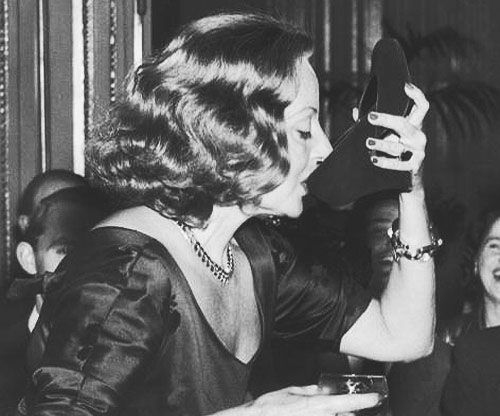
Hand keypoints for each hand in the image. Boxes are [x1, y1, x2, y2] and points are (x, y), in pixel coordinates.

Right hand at [248, 385, 379, 415]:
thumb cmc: (271, 407)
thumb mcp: (293, 392)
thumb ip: (311, 391)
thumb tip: (323, 389)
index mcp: (318, 406)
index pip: (348, 402)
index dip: (365, 400)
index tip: (376, 397)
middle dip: (352, 412)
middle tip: (361, 407)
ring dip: (341, 414)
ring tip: (328, 409)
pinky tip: (323, 413)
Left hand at [364, 83, 428, 189]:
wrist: (405, 179)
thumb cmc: (392, 151)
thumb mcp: (385, 135)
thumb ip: (371, 123)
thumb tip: (355, 111)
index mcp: (414, 125)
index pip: (421, 107)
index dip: (416, 95)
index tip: (404, 86)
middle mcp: (418, 136)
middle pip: (404, 124)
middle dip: (386, 120)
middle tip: (370, 117)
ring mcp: (418, 152)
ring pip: (397, 146)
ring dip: (382, 144)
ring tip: (368, 142)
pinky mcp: (414, 166)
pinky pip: (399, 164)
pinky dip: (385, 162)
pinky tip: (373, 159)